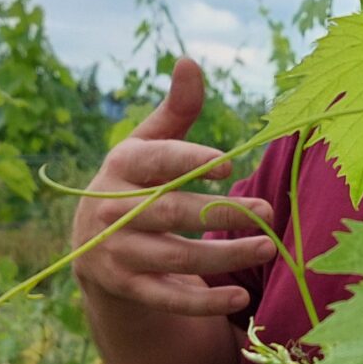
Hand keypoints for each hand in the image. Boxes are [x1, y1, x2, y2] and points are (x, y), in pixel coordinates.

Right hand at [71, 58, 275, 317]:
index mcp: (121, 165)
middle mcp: (111, 209)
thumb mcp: (150, 144)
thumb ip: (176, 109)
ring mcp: (116, 252)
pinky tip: (242, 298)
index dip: (190, 161)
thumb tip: (190, 60)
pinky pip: (168, 299)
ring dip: (225, 256)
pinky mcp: (126, 288)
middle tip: (268, 212)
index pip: (157, 161)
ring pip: (176, 257)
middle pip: (173, 212)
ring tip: (268, 247)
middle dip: (222, 214)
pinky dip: (205, 302)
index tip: (227, 166)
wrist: (94, 247)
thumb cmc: (137, 183)